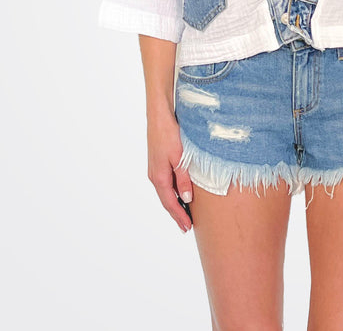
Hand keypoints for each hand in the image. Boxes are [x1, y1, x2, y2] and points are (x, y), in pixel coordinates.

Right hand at [147, 112, 193, 232]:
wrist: (159, 115)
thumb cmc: (169, 134)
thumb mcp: (180, 158)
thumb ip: (184, 179)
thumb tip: (187, 200)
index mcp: (159, 177)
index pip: (170, 203)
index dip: (179, 216)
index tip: (187, 228)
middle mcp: (155, 175)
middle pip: (166, 200)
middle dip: (176, 213)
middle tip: (186, 226)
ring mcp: (155, 168)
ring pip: (166, 191)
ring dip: (175, 203)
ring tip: (185, 213)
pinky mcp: (158, 162)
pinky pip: (166, 182)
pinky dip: (173, 191)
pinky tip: (180, 191)